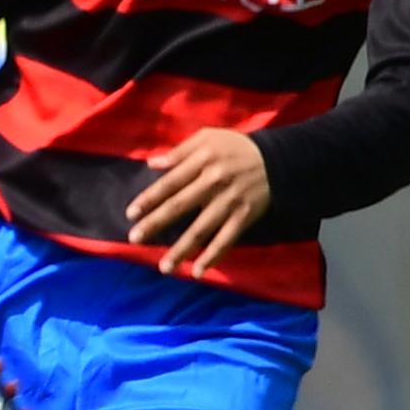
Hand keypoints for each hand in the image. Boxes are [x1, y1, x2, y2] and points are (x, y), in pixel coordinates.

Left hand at [124, 128, 271, 277]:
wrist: (278, 159)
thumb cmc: (236, 147)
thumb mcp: (208, 137)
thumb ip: (180, 151)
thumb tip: (151, 164)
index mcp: (202, 162)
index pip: (169, 183)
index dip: (149, 199)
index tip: (131, 214)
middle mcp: (213, 183)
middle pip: (179, 206)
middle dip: (155, 224)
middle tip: (134, 240)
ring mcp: (229, 202)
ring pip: (201, 229)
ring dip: (181, 249)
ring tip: (164, 267)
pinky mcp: (244, 217)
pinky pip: (226, 240)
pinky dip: (213, 256)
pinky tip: (198, 272)